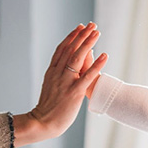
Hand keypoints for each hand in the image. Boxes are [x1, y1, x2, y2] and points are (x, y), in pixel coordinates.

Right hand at [12, 23, 107, 145]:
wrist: (42, 123)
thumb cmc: (48, 108)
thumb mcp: (50, 86)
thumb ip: (57, 75)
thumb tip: (63, 66)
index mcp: (52, 71)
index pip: (62, 49)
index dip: (71, 37)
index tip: (79, 27)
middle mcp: (58, 73)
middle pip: (70, 49)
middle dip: (81, 35)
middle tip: (91, 25)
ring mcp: (66, 82)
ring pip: (77, 58)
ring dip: (88, 43)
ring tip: (97, 32)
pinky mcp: (74, 92)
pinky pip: (87, 76)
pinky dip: (97, 64)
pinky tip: (105, 55)